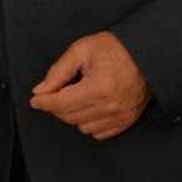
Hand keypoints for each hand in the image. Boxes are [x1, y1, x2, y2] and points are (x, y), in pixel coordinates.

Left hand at [29, 31, 148, 140]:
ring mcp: (120, 116)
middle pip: (69, 117)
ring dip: (73, 115)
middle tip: (55, 92)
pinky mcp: (126, 122)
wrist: (145, 54)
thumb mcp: (81, 50)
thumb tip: (41, 90)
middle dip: (57, 106)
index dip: (44, 102)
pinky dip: (89, 122)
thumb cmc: (115, 49)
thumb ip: (58, 71)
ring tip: (77, 95)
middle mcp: (110, 106)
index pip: (61, 104)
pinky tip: (89, 106)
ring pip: (82, 127)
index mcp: (99, 87)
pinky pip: (98, 133)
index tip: (35, 100)